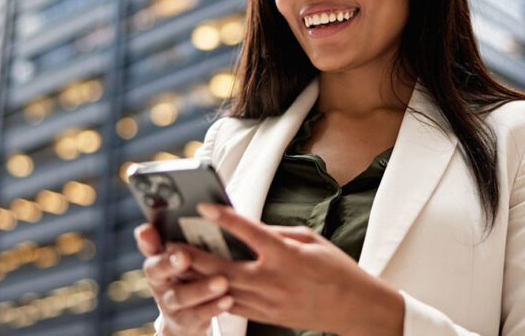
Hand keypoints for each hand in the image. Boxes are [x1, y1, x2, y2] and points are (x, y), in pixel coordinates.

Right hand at [134, 223, 234, 334]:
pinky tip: (228, 299)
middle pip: (158, 271)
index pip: (148, 247)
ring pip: (181, 297)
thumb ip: (181, 235)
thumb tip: (192, 209)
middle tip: (184, 255)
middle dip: (170, 262)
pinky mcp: (185, 322)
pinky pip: (198, 315)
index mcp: (157, 259)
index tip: (150, 230)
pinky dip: (213, 307)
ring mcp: (170, 304)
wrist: (185, 317)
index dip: (147, 240)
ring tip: (222, 281)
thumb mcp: (182, 255)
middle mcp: (159, 282)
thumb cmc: (189, 275)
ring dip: (201, 288)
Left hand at [170, 203, 403, 335]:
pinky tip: (198, 285)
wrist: (353, 308)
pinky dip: (214, 294)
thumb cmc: (336, 268)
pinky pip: (234, 305)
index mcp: (287, 256)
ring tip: (176, 264)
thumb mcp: (311, 239)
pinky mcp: (267, 316)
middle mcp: (274, 280)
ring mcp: (269, 302)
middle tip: (170, 243)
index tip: (204, 206)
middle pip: (224, 268)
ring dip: (197, 278)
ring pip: (223, 290)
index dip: (226, 218)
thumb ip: (276, 232)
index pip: (251, 233)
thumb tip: (248, 228)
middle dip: (194, 256)